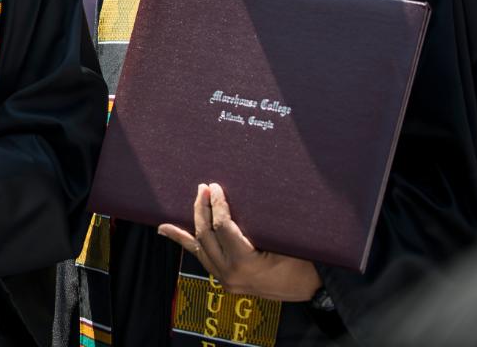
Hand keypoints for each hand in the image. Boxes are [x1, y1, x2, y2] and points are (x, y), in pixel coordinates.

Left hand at [158, 183, 321, 301]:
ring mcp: (225, 279)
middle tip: (203, 188)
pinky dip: (184, 241)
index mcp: (245, 263)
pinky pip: (201, 257)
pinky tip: (165, 230)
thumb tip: (249, 191)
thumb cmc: (304, 262)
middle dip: (202, 208)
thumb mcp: (286, 241)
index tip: (215, 187)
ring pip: (199, 246)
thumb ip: (264, 223)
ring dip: (192, 222)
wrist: (312, 288)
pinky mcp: (224, 280)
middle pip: (206, 234)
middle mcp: (230, 274)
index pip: (222, 227)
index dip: (217, 205)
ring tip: (190, 200)